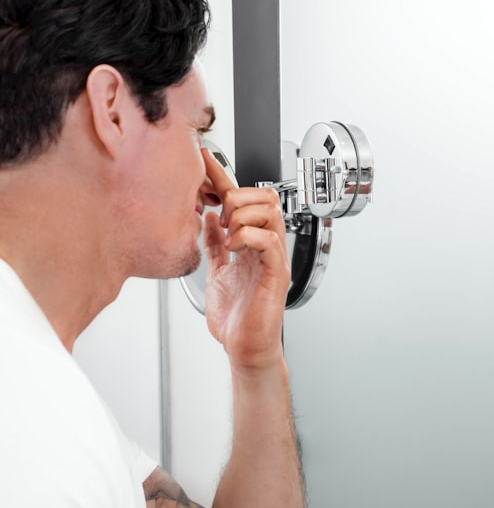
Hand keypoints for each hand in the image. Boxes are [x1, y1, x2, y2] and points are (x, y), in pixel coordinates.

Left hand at [201, 147, 290, 370]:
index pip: (242, 200)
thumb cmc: (236, 317)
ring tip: (228, 233)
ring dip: (242, 215)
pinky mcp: (275, 273)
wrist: (243, 347)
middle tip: (220, 215)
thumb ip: (214, 244)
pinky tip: (234, 247)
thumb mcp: (217, 270)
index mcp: (252, 243)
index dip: (223, 176)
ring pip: (269, 212)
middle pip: (265, 197)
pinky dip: (248, 237)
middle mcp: (266, 246)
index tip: (204, 160)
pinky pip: (269, 241)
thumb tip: (206, 218)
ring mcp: (273, 258)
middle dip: (237, 197)